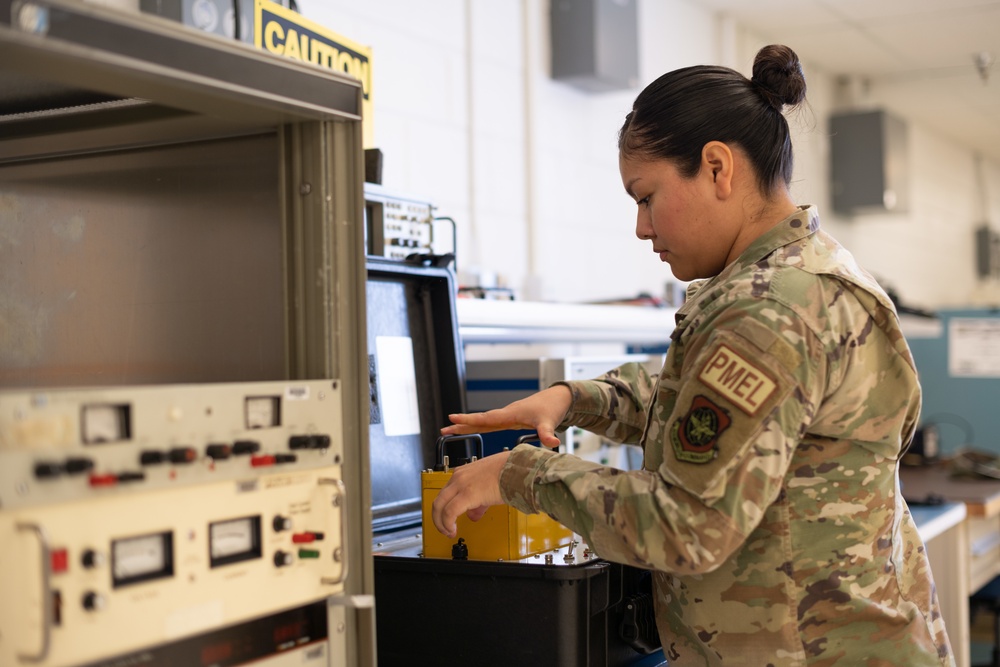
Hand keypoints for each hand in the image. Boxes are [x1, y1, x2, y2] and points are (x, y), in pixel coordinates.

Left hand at [432, 450, 510, 537]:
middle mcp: (458, 477)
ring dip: (441, 522)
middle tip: (444, 529)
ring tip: (448, 532)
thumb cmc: (507, 473)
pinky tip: (452, 530)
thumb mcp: (488, 485)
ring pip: (439, 506)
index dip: (444, 510)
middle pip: (438, 501)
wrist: (516, 469)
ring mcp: (461, 484)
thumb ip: (478, 501)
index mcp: (462, 473)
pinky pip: (449, 512)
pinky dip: (447, 523)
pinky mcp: (467, 494)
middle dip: (438, 518)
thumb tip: (474, 513)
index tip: (448, 520)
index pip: (445, 494)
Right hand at [440, 384, 572, 448]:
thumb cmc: (552, 408)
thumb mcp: (549, 422)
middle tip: (443, 430)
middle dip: (461, 424)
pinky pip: (490, 423)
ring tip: (450, 430)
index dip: (469, 419)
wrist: (558, 399)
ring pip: (482, 421)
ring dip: (467, 425)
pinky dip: (478, 425)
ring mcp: (507, 416)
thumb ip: (548, 433)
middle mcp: (505, 414)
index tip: (452, 418)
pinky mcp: (511, 419)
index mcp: (510, 414)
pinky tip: (472, 428)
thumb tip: (552, 442)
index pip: (485, 418)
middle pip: (479, 420)